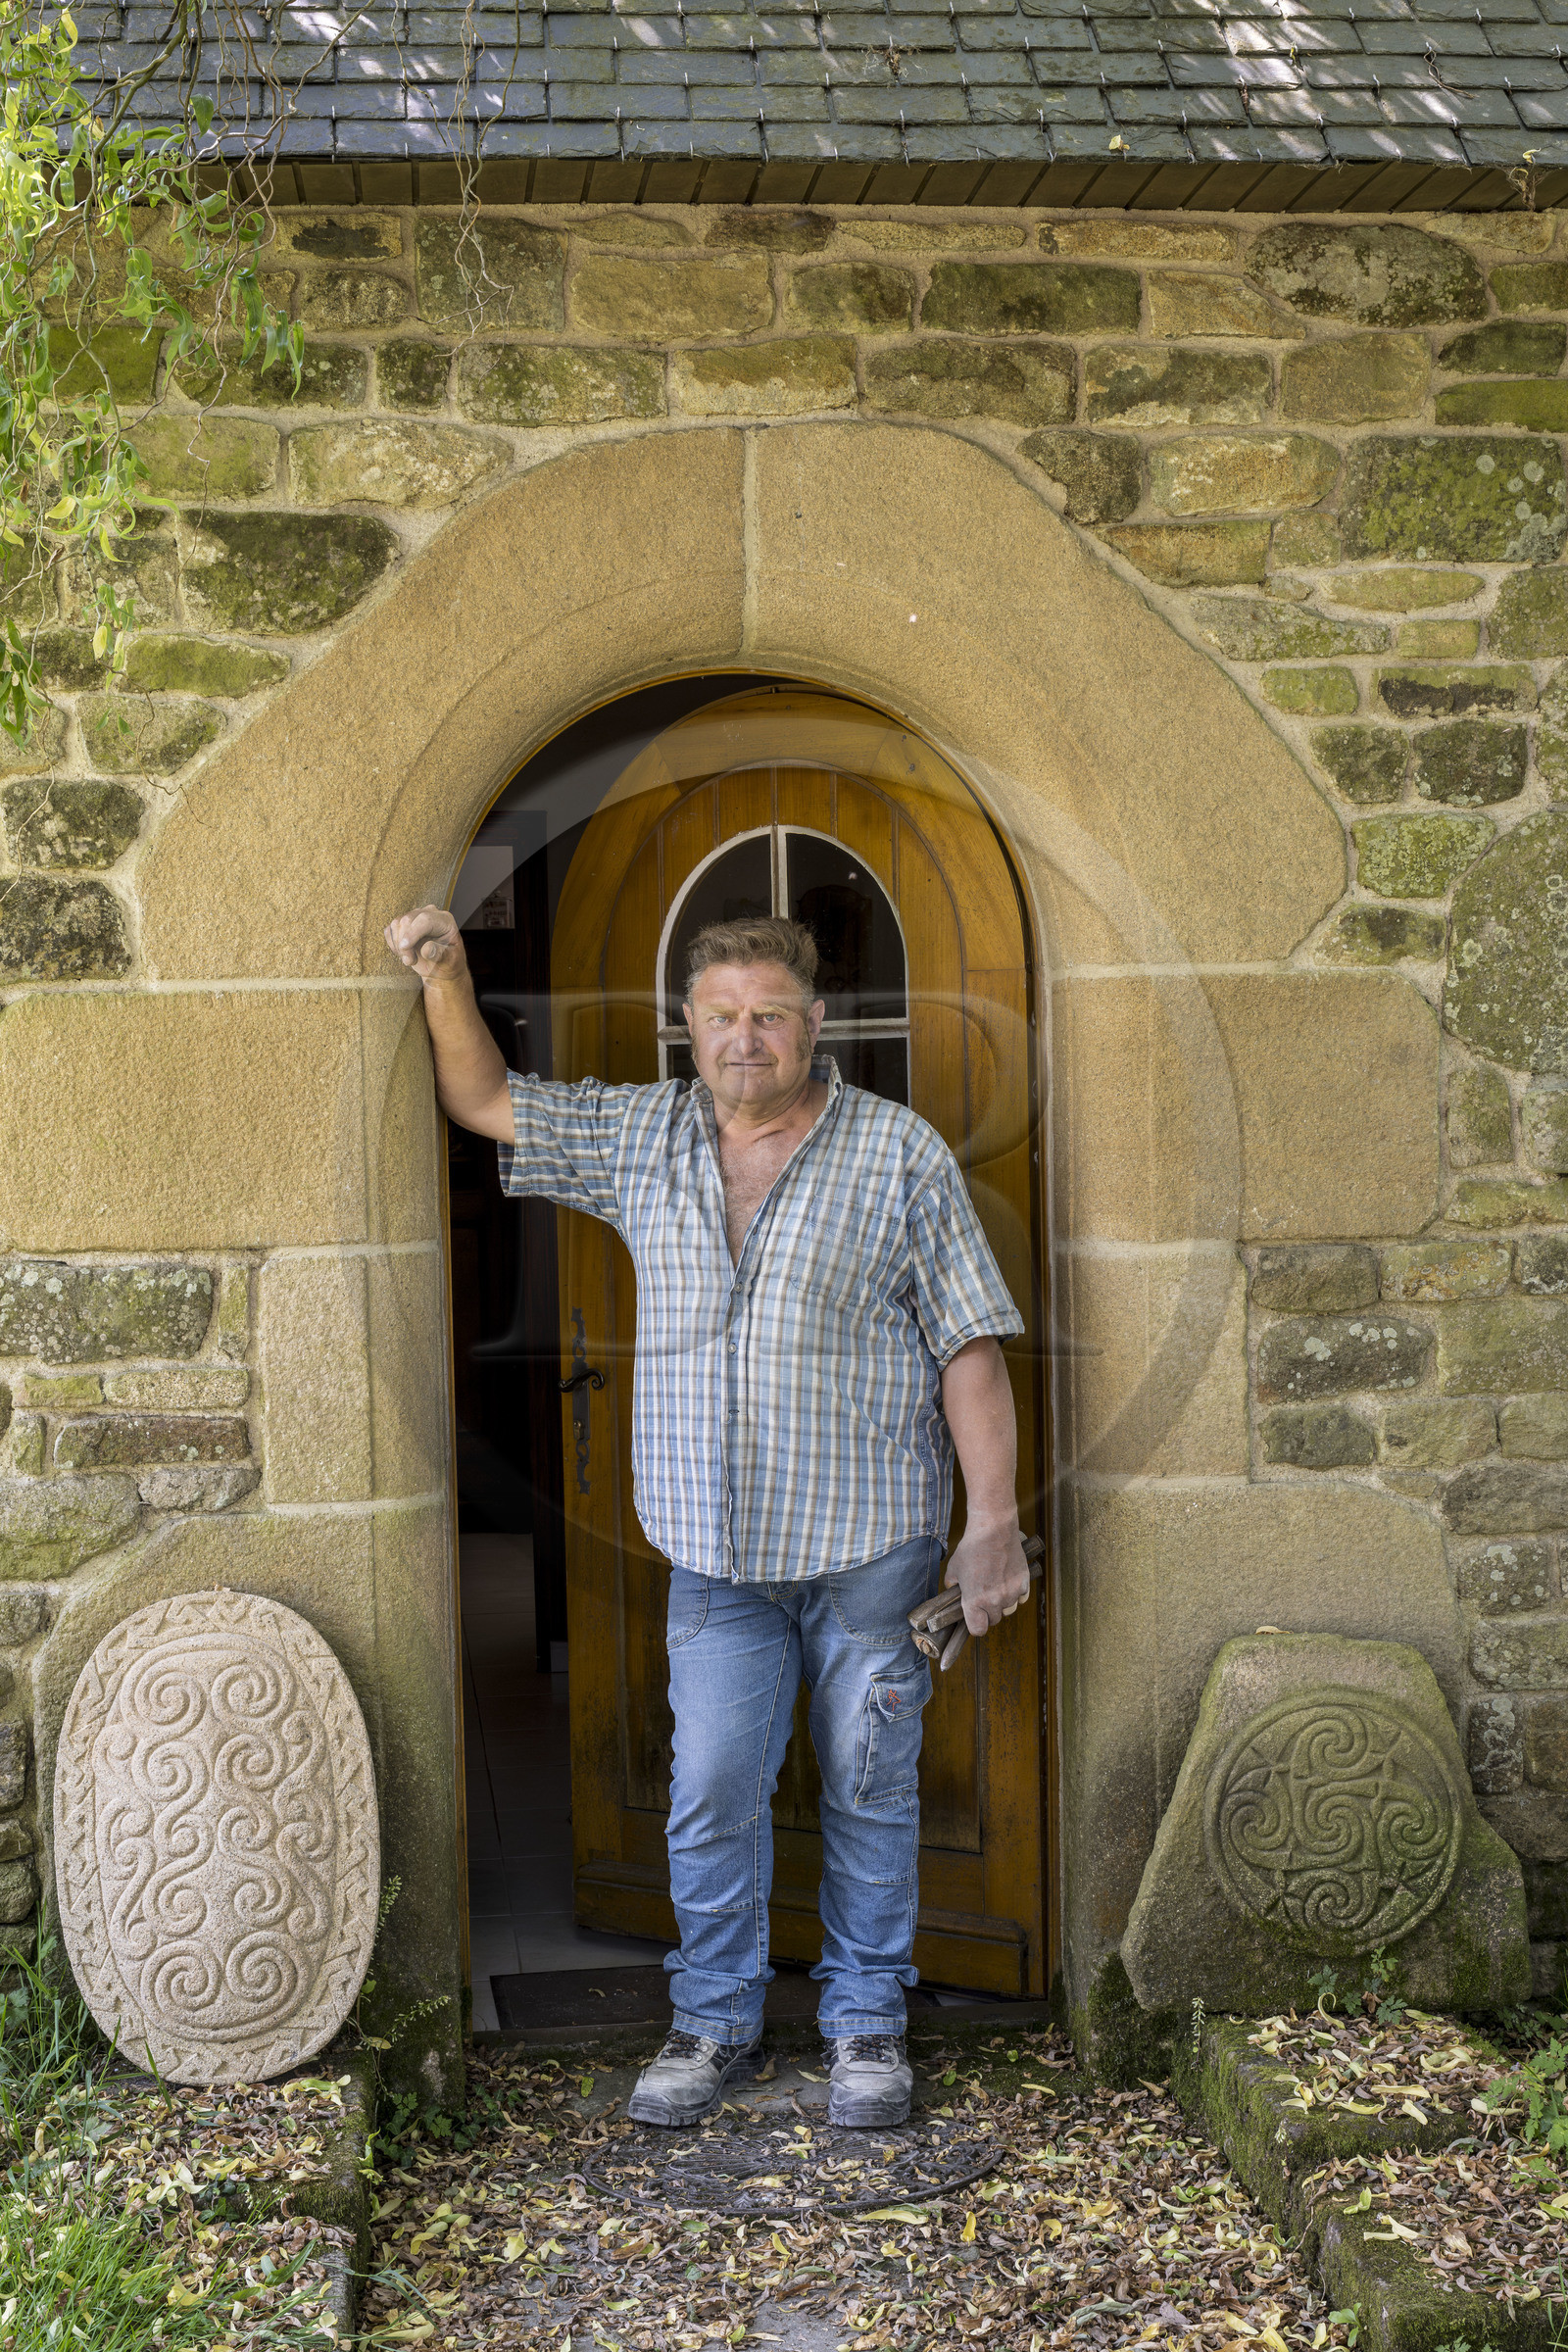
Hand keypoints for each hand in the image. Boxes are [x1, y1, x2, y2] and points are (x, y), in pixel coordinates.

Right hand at [385, 904, 465, 984]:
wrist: (441, 966)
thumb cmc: (448, 963)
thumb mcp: (450, 961)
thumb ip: (440, 954)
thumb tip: (427, 949)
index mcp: (445, 920)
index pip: (425, 919)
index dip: (412, 933)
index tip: (404, 947)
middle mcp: (430, 913)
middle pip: (407, 920)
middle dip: (404, 943)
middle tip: (410, 961)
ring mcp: (415, 917)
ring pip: (396, 924)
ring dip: (398, 945)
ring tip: (409, 960)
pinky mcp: (403, 924)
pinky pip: (389, 930)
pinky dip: (392, 944)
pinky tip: (403, 954)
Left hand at [944, 1518, 1028, 1637]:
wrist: (993, 1531)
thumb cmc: (972, 1548)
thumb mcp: (954, 1568)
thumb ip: (951, 1584)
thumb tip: (952, 1590)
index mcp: (974, 1601)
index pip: (978, 1630)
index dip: (976, 1625)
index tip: (975, 1618)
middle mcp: (994, 1601)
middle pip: (994, 1620)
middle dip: (988, 1612)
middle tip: (984, 1597)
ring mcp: (1011, 1593)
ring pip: (1009, 1609)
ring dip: (1003, 1603)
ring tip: (997, 1587)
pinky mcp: (1024, 1583)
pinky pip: (1021, 1598)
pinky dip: (1016, 1593)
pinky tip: (1008, 1581)